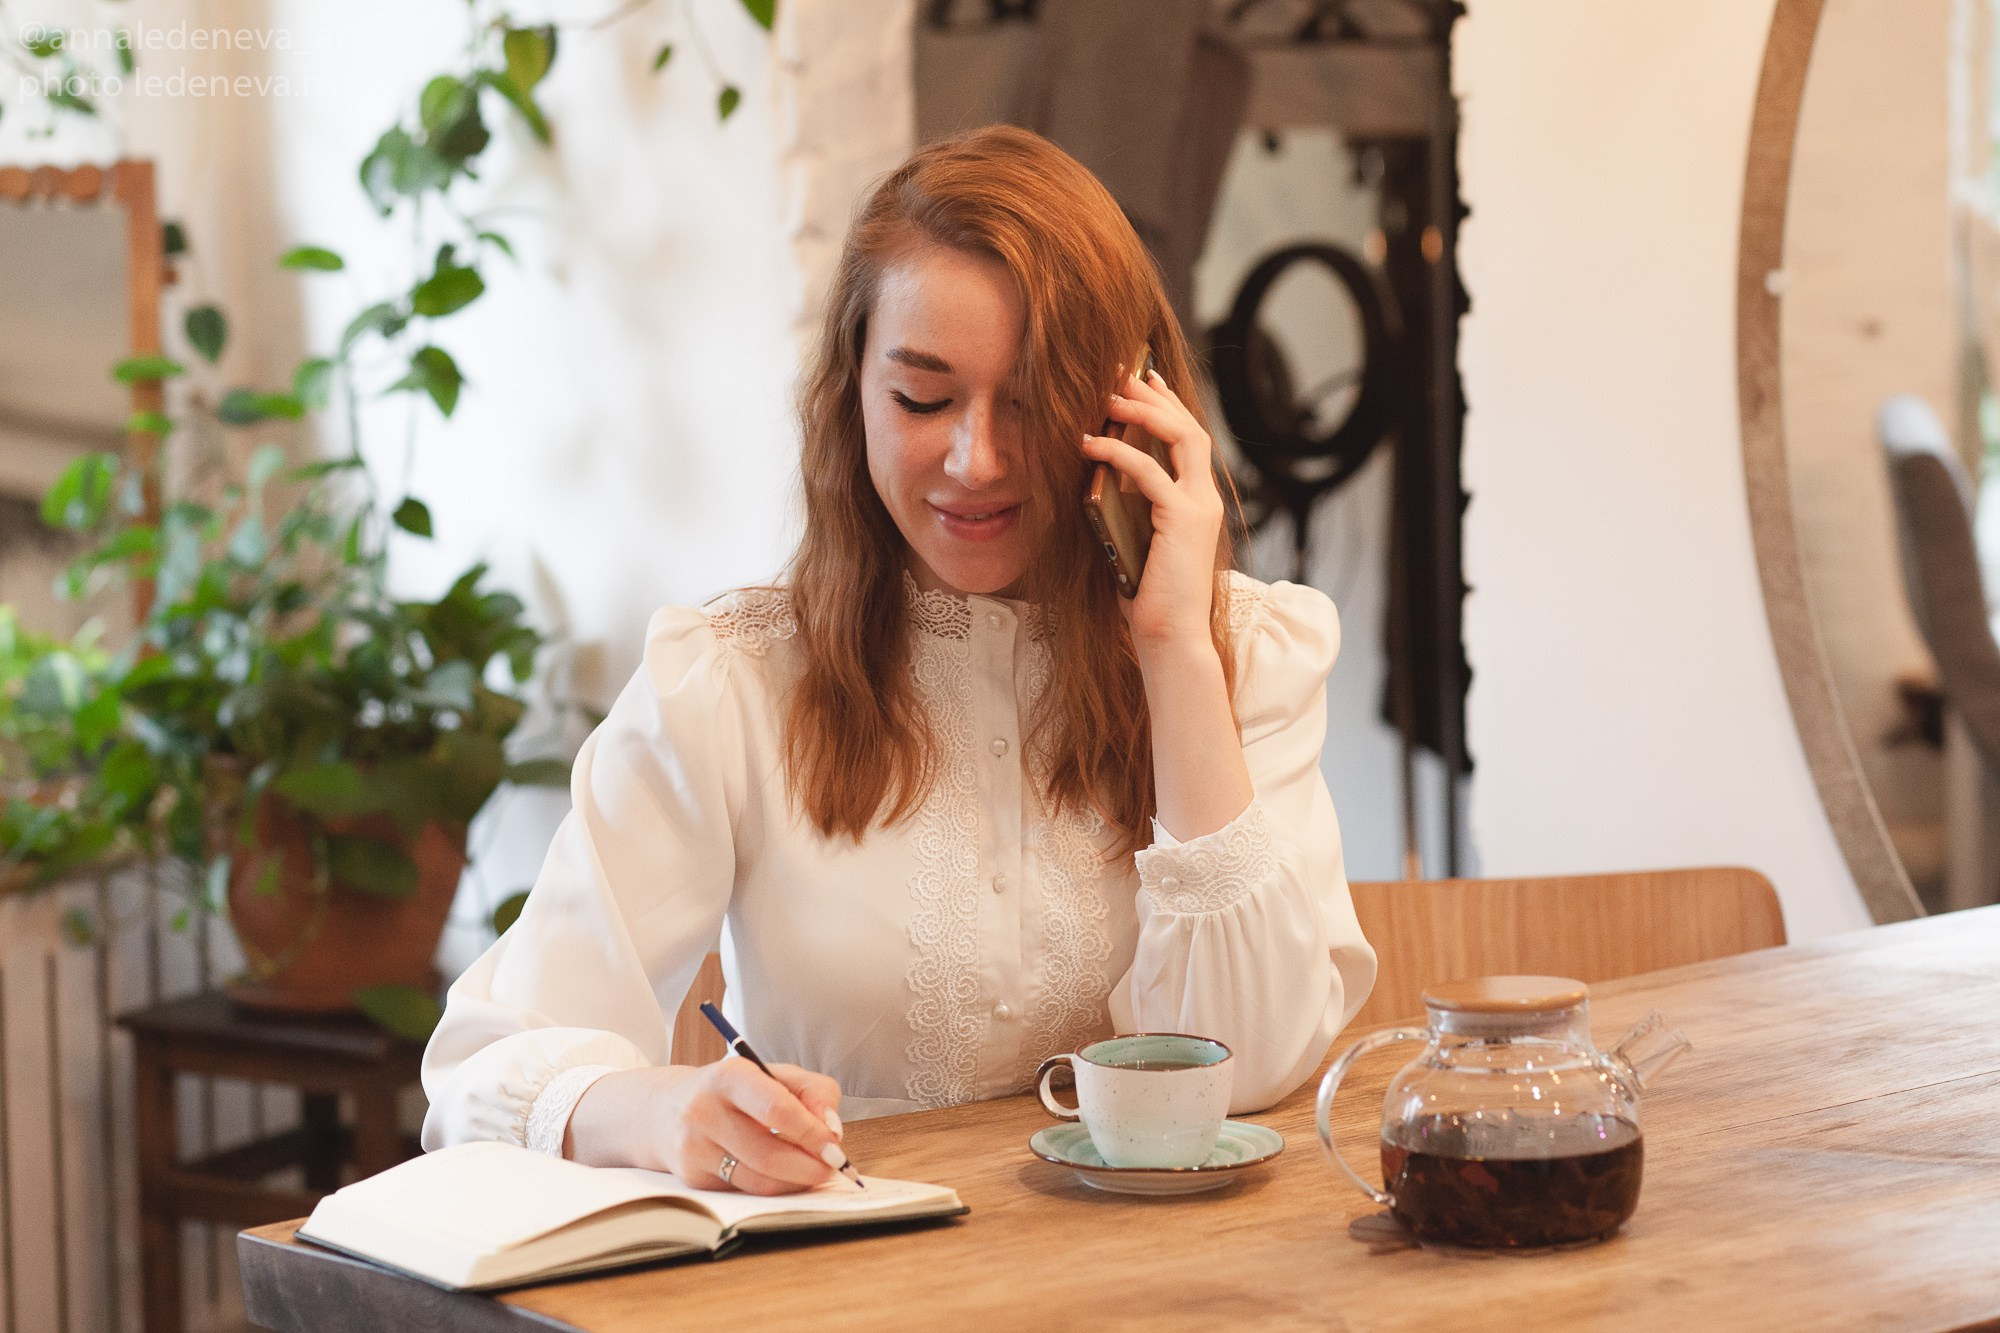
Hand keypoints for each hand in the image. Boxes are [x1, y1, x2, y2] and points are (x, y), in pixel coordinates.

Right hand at [565, 1059, 845, 1194]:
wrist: (663, 1110)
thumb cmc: (733, 1091)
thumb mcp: (773, 1074)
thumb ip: (813, 1092)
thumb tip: (832, 1131)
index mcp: (730, 1076)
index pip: (777, 1108)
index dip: (811, 1132)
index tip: (835, 1146)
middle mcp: (704, 1111)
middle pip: (768, 1153)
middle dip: (809, 1166)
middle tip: (833, 1168)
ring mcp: (693, 1147)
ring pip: (757, 1180)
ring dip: (794, 1182)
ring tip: (814, 1173)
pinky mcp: (691, 1177)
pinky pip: (743, 1190)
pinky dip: (771, 1187)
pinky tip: (782, 1176)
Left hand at [1081, 369, 1224, 647]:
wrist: (1172, 637)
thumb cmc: (1151, 599)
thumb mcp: (1138, 541)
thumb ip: (1129, 509)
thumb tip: (1099, 480)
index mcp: (1198, 504)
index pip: (1190, 441)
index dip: (1168, 406)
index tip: (1144, 381)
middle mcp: (1204, 500)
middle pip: (1189, 428)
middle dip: (1157, 397)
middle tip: (1124, 374)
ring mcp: (1198, 508)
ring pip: (1180, 438)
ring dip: (1143, 412)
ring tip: (1110, 397)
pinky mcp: (1181, 520)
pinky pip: (1148, 472)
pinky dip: (1118, 452)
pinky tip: (1091, 444)